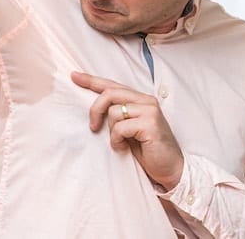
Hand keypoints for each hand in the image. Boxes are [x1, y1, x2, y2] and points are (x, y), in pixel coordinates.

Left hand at [71, 71, 183, 189]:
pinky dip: (116, 140)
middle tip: (92, 127)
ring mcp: (149, 111)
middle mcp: (146, 100)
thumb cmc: (148, 150)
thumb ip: (118, 115)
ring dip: (111, 132)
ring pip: (114, 112)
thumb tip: (94, 108)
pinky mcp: (150, 124)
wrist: (170, 168)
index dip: (91, 80)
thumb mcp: (129, 129)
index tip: (74, 76)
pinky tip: (123, 147)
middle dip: (95, 110)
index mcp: (140, 99)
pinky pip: (120, 128)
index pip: (112, 85)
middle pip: (110, 93)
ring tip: (119, 142)